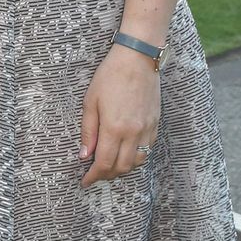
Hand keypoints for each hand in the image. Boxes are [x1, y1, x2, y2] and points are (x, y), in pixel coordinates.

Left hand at [79, 46, 159, 186]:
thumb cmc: (110, 76)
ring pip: (137, 161)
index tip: (85, 181)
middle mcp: (133, 133)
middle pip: (122, 167)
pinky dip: (136, 156)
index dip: (93, 176)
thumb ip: (88, 131)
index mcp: (114, 128)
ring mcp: (147, 129)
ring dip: (123, 168)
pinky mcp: (155, 124)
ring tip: (110, 165)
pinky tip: (125, 151)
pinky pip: (147, 149)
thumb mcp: (90, 102)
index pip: (104, 163)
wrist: (138, 58)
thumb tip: (85, 155)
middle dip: (107, 175)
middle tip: (95, 174)